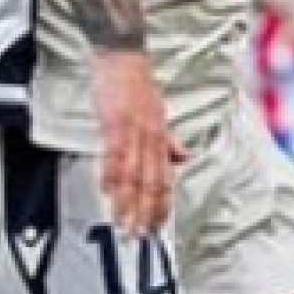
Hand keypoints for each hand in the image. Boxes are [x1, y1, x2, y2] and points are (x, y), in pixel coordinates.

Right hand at [89, 48, 183, 235]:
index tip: (157, 227)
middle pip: (152, 183)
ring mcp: (136, 131)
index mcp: (161, 138)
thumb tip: (184, 157)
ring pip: (135, 174)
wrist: (123, 57)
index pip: (165, 180)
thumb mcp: (159, 114)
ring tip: (124, 223)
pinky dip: (112, 174)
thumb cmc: (136, 86)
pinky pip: (115, 153)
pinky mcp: (117, 123)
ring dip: (129, 202)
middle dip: (146, 212)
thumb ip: (169, 140)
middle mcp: (153, 138)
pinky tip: (109, 191)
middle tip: (141, 236)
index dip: (161, 206)